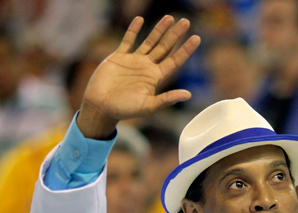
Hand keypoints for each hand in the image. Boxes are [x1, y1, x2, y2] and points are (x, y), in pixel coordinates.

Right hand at [78, 16, 200, 138]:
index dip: (185, 50)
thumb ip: (167, 99)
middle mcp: (147, 67)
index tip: (196, 38)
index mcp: (155, 77)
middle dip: (175, 35)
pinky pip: (127, 41)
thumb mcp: (149, 106)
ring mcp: (133, 61)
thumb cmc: (125, 110)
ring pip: (149, 41)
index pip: (175, 61)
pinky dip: (133, 30)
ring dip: (159, 29)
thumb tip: (188, 95)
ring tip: (169, 17)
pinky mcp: (118, 58)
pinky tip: (140, 20)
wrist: (101, 107)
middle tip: (186, 21)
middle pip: (165, 47)